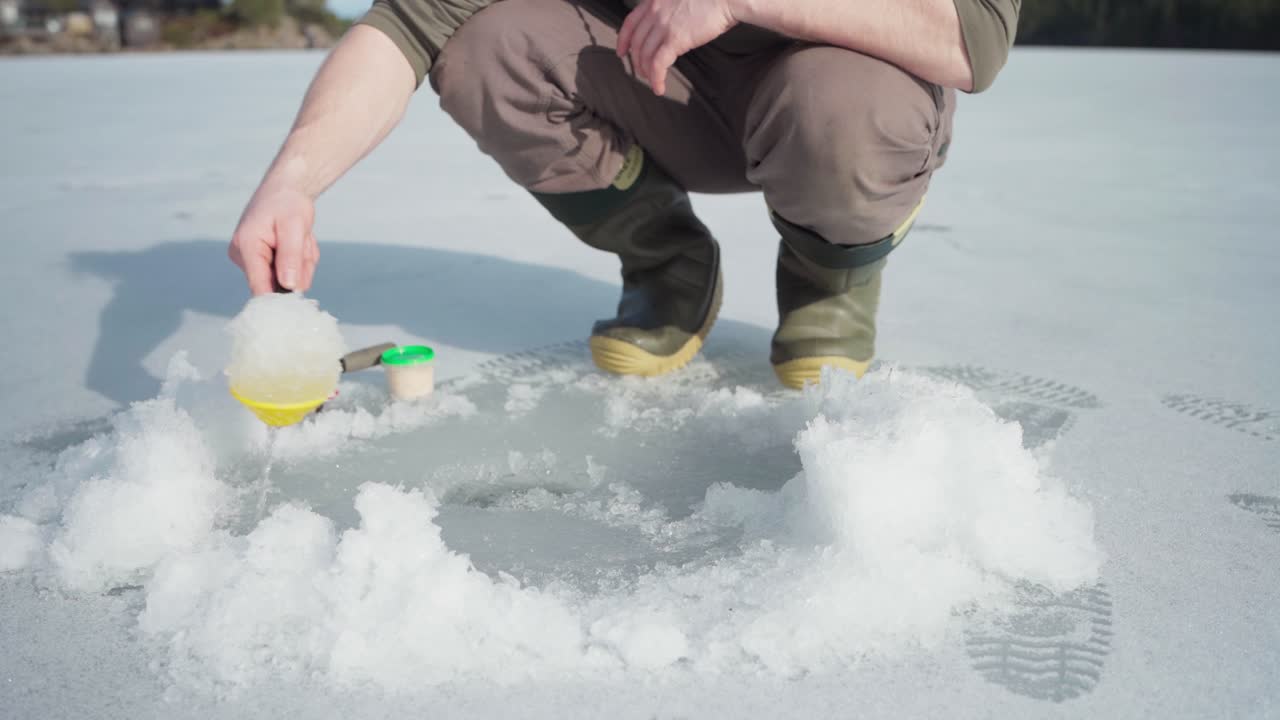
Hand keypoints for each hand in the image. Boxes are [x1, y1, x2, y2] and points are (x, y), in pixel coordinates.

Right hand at [228, 182, 318, 295]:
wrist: (284, 190)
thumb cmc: (287, 203)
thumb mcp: (294, 227)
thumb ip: (290, 257)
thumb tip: (288, 286)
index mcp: (246, 246)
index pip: (259, 286)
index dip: (280, 298)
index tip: (299, 298)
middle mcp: (243, 256)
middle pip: (278, 284)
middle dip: (299, 268)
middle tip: (304, 243)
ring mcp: (251, 260)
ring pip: (288, 278)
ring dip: (302, 262)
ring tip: (300, 239)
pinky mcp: (260, 262)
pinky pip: (288, 272)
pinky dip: (299, 260)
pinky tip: (297, 243)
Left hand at [617, 0, 739, 95]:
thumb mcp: (681, 0)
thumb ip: (669, 11)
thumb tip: (667, 30)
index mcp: (655, 1)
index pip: (630, 22)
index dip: (623, 40)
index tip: (621, 51)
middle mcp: (655, 12)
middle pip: (637, 43)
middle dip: (637, 61)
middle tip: (641, 72)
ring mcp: (663, 25)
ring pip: (645, 55)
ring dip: (647, 72)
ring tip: (653, 81)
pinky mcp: (675, 39)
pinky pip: (658, 64)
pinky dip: (656, 78)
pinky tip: (659, 87)